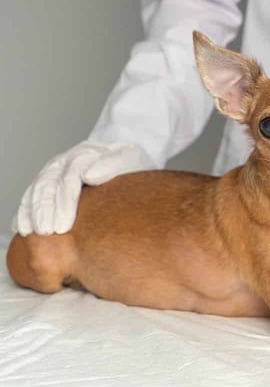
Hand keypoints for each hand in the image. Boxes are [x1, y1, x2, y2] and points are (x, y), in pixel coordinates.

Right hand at [12, 141, 154, 235]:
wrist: (127, 160)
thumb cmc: (131, 163)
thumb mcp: (130, 158)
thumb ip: (112, 165)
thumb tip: (89, 175)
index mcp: (85, 153)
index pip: (70, 177)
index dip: (64, 202)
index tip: (64, 226)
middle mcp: (66, 161)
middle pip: (49, 184)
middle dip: (45, 211)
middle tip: (47, 233)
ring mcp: (55, 170)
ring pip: (37, 190)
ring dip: (32, 212)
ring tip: (33, 233)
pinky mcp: (50, 181)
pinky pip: (32, 195)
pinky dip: (26, 211)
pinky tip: (22, 227)